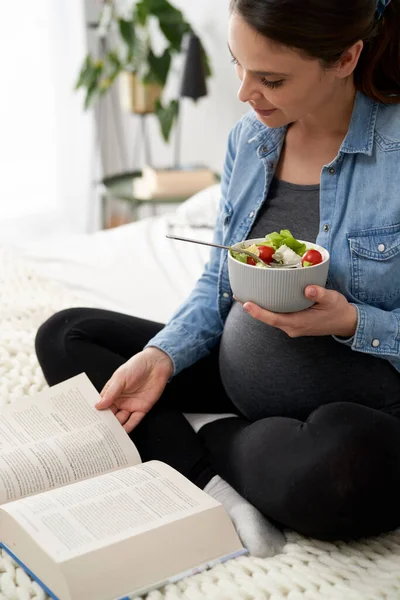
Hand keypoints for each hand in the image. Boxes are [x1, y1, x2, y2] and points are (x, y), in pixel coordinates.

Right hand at [96, 347, 172, 432]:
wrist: (156, 364)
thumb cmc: (136, 366)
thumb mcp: (120, 378)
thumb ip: (110, 393)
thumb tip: (98, 406)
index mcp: (112, 392)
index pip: (102, 405)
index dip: (96, 414)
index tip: (88, 424)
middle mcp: (120, 401)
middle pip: (110, 415)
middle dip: (105, 424)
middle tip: (96, 435)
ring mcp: (130, 405)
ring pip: (121, 420)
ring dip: (115, 428)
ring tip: (108, 437)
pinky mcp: (142, 409)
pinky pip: (134, 421)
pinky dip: (128, 428)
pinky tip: (122, 434)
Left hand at [241, 286, 357, 337]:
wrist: (347, 323)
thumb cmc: (339, 311)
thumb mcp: (332, 300)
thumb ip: (320, 294)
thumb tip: (308, 289)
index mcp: (298, 323)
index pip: (274, 319)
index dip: (259, 312)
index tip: (246, 304)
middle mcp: (292, 327)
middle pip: (268, 318)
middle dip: (253, 307)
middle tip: (237, 294)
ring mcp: (292, 326)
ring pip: (271, 317)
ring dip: (259, 308)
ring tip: (245, 294)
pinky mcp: (294, 323)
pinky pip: (277, 316)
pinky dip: (268, 308)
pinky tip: (263, 298)